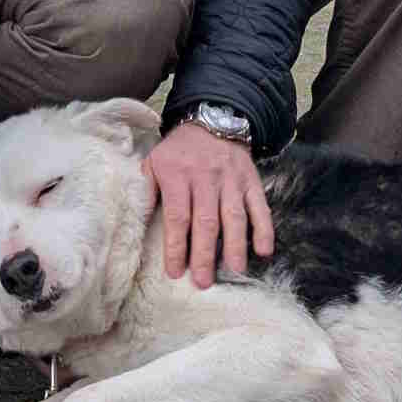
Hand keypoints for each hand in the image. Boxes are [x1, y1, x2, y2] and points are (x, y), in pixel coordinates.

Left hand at [148, 121, 274, 287]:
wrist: (212, 119)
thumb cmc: (178, 151)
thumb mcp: (154, 163)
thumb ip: (147, 191)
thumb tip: (138, 222)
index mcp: (178, 174)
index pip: (178, 216)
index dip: (176, 246)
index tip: (175, 272)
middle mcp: (206, 177)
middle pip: (206, 221)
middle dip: (205, 254)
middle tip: (203, 281)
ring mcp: (231, 179)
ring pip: (234, 216)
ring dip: (235, 245)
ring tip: (234, 271)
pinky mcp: (251, 180)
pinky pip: (259, 206)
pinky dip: (264, 228)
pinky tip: (263, 251)